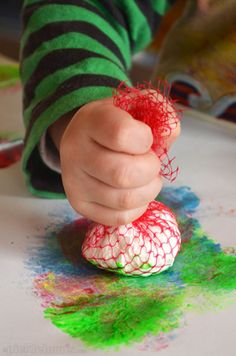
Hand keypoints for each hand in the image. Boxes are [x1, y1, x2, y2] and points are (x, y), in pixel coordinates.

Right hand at [52, 96, 179, 225]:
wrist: (86, 140)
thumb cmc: (117, 123)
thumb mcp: (137, 107)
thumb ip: (160, 114)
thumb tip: (169, 135)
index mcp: (90, 121)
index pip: (121, 134)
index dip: (145, 139)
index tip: (144, 138)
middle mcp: (75, 152)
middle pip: (123, 174)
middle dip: (150, 170)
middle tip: (150, 163)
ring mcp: (74, 183)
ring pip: (124, 200)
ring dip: (148, 190)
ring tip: (146, 178)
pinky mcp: (80, 205)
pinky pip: (119, 217)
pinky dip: (138, 207)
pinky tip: (136, 192)